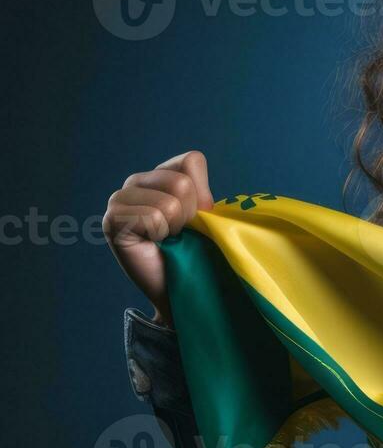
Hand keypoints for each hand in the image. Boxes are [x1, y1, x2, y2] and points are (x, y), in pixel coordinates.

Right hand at [103, 150, 213, 326]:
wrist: (178, 286)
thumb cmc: (193, 249)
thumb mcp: (205, 216)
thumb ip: (203, 195)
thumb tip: (203, 203)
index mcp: (161, 173)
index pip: (192, 160)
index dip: (203, 195)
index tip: (195, 218)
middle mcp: (136, 180)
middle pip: (182, 183)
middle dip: (189, 215)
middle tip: (178, 233)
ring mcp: (119, 198)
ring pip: (169, 203)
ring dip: (175, 228)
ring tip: (165, 239)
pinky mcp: (112, 219)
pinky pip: (153, 218)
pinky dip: (160, 236)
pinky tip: (150, 244)